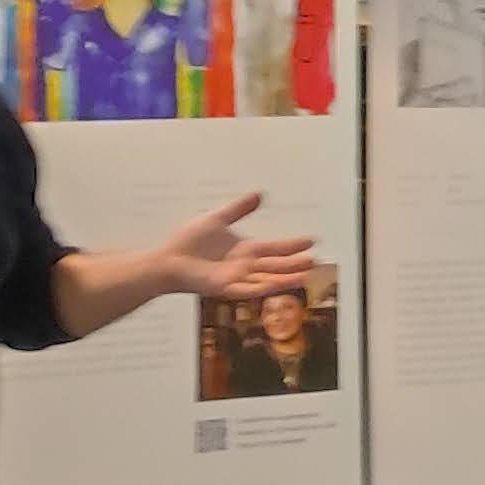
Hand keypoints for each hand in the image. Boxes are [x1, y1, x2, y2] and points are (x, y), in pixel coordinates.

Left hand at [151, 191, 318, 303]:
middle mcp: (245, 266)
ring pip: (267, 279)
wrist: (168, 259)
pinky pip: (248, 290)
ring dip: (286, 278)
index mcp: (245, 250)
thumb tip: (259, 194)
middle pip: (276, 265)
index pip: (275, 248)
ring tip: (305, 274)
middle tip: (315, 261)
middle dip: (295, 264)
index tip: (311, 240)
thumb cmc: (189, 241)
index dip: (293, 245)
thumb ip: (239, 209)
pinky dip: (264, 288)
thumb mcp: (217, 219)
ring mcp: (237, 279)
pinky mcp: (225, 288)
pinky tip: (278, 284)